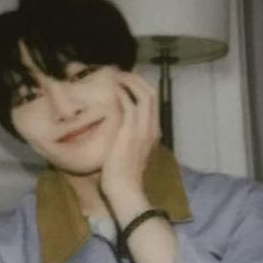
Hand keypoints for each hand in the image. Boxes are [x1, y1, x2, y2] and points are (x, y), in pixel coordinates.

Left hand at [99, 71, 160, 207]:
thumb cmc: (123, 175)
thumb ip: (127, 138)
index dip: (140, 87)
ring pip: (142, 94)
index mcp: (153, 132)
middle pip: (150, 92)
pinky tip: (109, 88)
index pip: (152, 101)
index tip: (126, 81)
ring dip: (128, 82)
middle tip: (120, 73)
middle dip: (136, 79)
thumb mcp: (129, 152)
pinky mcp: (129, 130)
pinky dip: (120, 92)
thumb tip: (117, 130)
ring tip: (115, 75)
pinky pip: (127, 103)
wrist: (125, 189)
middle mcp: (152, 127)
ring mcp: (142, 128)